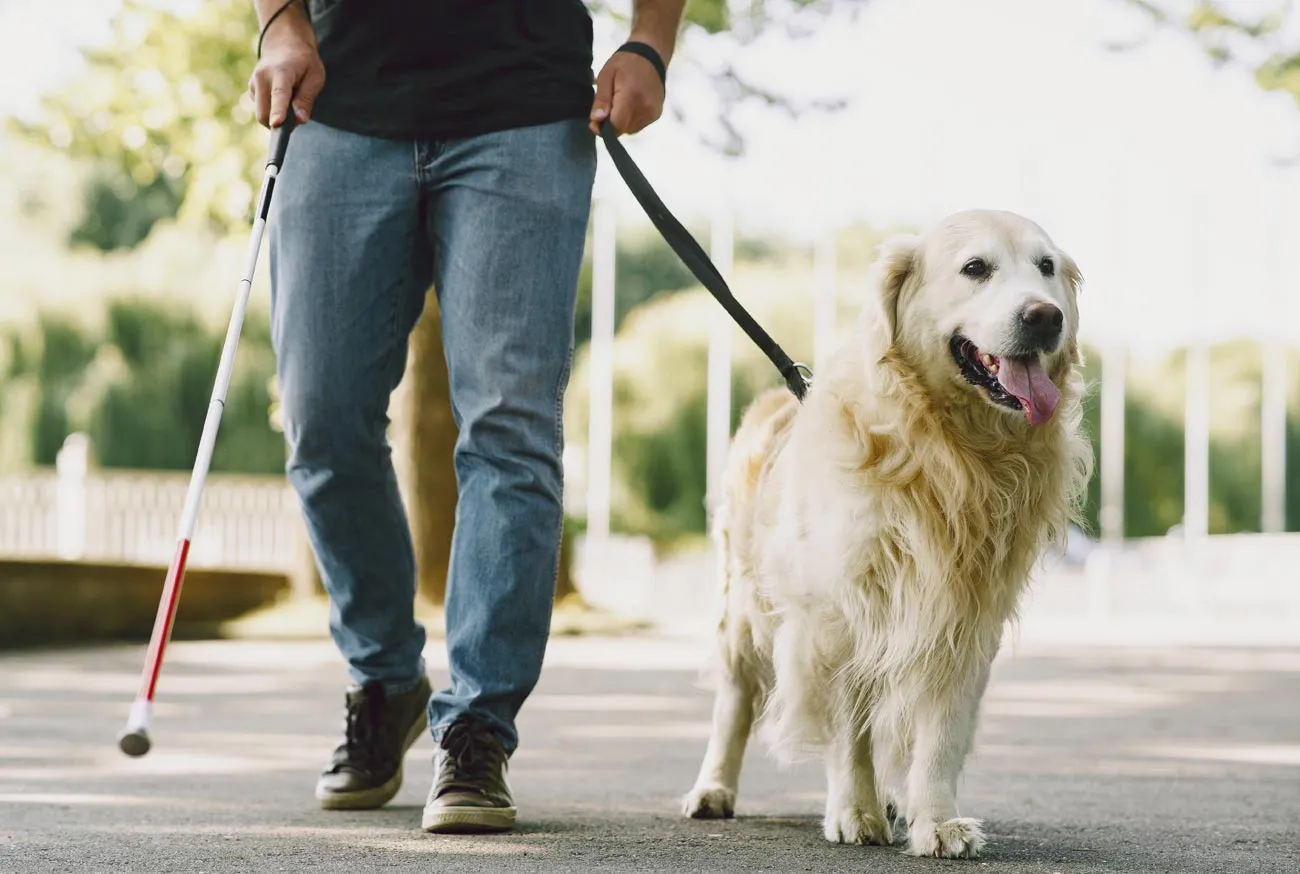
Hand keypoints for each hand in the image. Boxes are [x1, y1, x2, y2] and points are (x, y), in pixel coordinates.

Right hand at [248, 6, 324, 127]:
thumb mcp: (315, 76)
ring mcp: (254, 83)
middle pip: (265, 113)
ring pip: (262, 115)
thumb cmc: (304, 61)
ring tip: (291, 101)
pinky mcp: (251, 89)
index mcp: (281, 72)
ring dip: (277, 118)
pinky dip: (272, 111)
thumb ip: (307, 98)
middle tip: (298, 116)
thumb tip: (301, 120)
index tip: (277, 124)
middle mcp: (262, 77)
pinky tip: (282, 98)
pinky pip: (261, 110)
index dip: (278, 111)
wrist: (284, 43)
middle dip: (280, 124)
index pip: (279, 94)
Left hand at [589, 43, 666, 135]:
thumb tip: (597, 120)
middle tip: (608, 104)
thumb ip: (601, 99)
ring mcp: (653, 113)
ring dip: (620, 121)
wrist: (650, 55)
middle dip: (611, 122)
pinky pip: (637, 126)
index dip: (602, 128)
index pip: (616, 126)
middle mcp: (645, 108)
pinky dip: (630, 119)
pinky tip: (630, 104)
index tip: (594, 122)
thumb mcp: (606, 75)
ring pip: (629, 129)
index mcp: (631, 97)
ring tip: (620, 101)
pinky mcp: (656, 115)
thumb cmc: (625, 62)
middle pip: (621, 129)